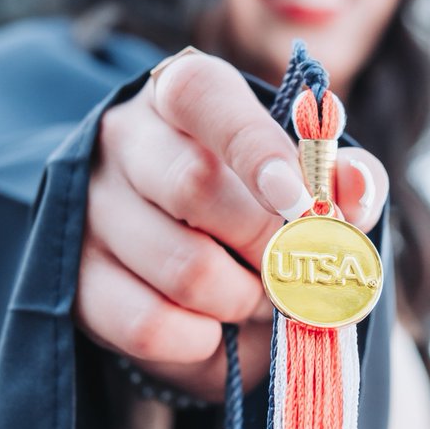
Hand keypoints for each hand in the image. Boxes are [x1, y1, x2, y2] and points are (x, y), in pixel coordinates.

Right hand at [75, 50, 388, 401]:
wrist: (194, 238)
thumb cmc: (259, 189)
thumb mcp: (311, 171)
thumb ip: (346, 174)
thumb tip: (354, 185)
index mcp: (184, 90)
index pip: (204, 96)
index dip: (255, 148)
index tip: (298, 199)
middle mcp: (124, 136)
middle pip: (194, 186)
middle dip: (265, 242)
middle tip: (291, 266)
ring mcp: (89, 205)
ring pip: (180, 266)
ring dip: (241, 298)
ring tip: (257, 295)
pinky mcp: (76, 276)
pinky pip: (147, 324)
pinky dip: (200, 339)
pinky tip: (214, 324)